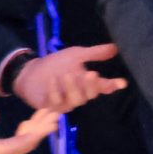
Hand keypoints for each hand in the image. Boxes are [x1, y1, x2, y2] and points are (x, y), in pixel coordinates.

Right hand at [0, 108, 58, 153]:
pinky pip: (16, 147)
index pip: (23, 143)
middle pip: (27, 144)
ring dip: (34, 130)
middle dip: (41, 128)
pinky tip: (29, 123)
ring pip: (23, 145)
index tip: (53, 120)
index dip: (40, 131)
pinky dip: (25, 135)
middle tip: (56, 112)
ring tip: (46, 114)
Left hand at [13, 44, 127, 112]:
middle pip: (91, 95)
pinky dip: (54, 92)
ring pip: (75, 101)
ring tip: (67, 75)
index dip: (113, 85)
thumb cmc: (56, 63)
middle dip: (92, 86)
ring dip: (72, 88)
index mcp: (87, 83)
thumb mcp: (76, 54)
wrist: (31, 71)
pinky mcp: (51, 106)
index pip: (103, 86)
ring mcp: (65, 102)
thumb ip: (95, 53)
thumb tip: (115, 47)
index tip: (122, 83)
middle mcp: (79, 94)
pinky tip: (52, 81)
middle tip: (91, 73)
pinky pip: (56, 103)